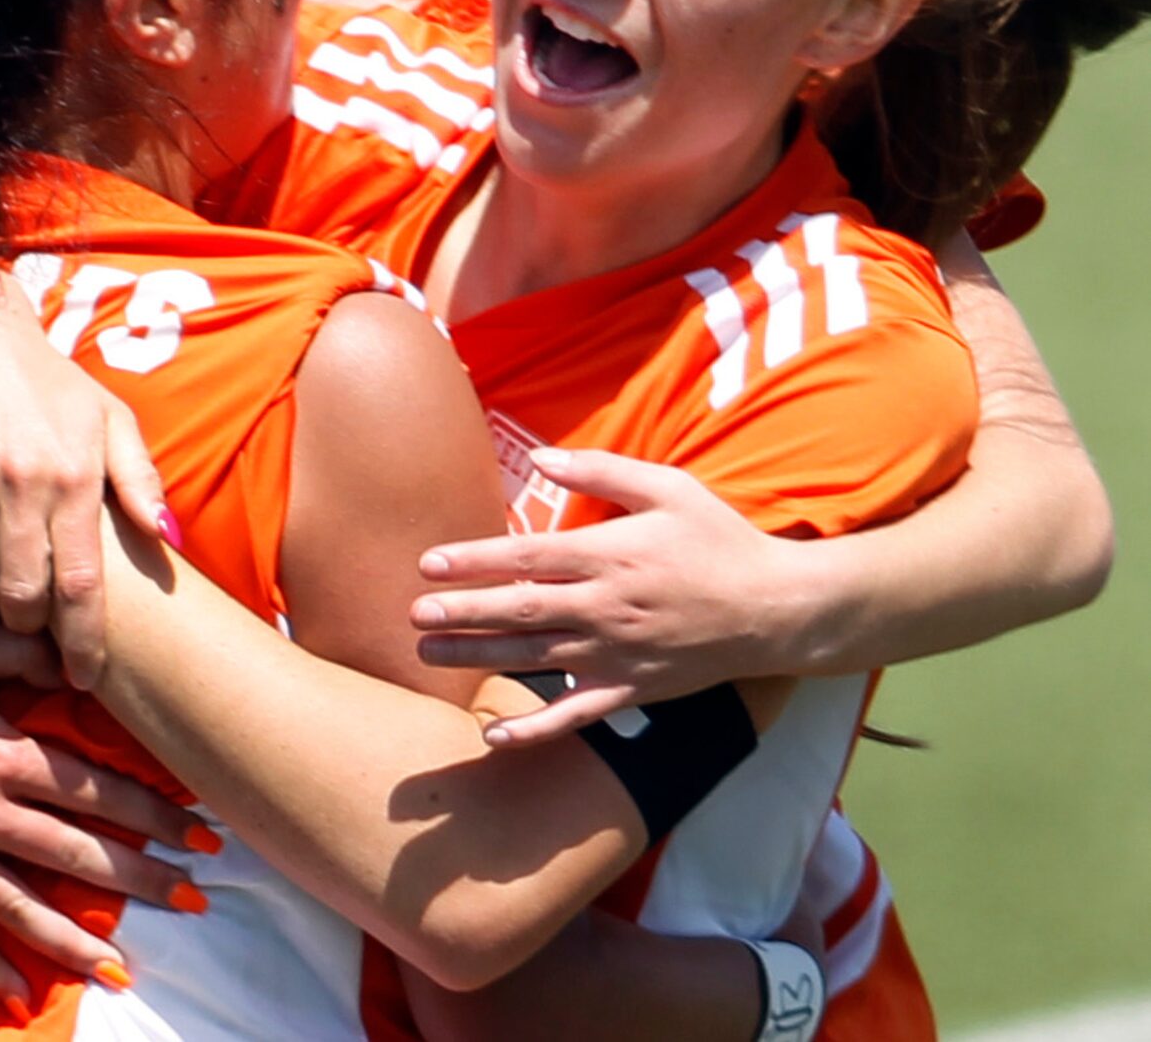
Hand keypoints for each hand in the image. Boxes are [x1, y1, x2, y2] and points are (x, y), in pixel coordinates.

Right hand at [0, 276, 166, 688]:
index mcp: (75, 476)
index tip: (86, 675)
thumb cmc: (48, 381)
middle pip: (26, 595)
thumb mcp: (108, 417)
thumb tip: (169, 539)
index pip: (80, 584)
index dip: (84, 641)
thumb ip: (140, 480)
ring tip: (9, 595)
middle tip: (43, 627)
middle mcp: (24, 484)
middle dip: (37, 626)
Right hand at [0, 624, 204, 1004]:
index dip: (154, 812)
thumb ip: (18, 648)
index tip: (199, 831)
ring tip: (126, 967)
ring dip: (79, 940)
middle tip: (195, 900)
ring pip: (24, 907)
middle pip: (77, 852)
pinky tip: (23, 996)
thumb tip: (73, 650)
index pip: (94, 789)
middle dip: (143, 879)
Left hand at [409, 449, 797, 745]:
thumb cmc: (718, 540)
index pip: (527, 558)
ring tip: (427, 653)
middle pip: (522, 611)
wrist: (778, 610)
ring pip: (536, 658)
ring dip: (478, 657)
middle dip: (462, 612)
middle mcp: (607, 607)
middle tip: (412, 613)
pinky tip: (492, 733)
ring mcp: (619, 653)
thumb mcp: (668, 487)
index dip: (475, 561)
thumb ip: (600, 471)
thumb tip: (539, 458)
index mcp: (611, 555)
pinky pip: (577, 714)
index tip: (427, 563)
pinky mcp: (634, 690)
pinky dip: (535, 728)